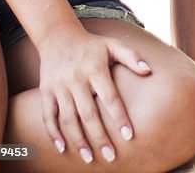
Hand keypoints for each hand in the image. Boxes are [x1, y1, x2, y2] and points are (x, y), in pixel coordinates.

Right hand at [38, 23, 151, 162]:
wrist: (58, 36)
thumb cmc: (91, 45)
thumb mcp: (112, 44)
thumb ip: (131, 57)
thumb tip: (148, 72)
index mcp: (95, 68)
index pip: (110, 97)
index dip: (119, 117)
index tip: (129, 136)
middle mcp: (76, 78)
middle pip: (88, 113)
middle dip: (99, 137)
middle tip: (110, 156)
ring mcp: (59, 85)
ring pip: (68, 118)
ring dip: (78, 140)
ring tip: (88, 158)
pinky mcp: (45, 90)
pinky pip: (48, 115)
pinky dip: (53, 133)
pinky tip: (62, 148)